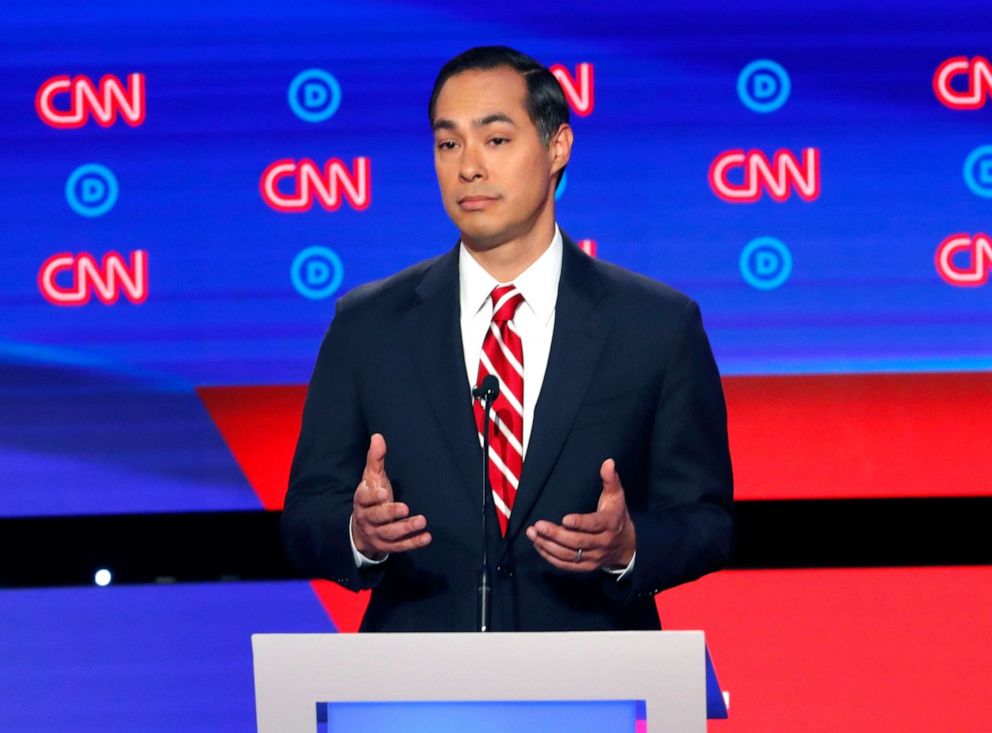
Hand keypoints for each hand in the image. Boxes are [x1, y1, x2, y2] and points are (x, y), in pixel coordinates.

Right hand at [351, 433, 430, 559]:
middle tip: (405, 508)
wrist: (361, 530)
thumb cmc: (371, 498)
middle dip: (390, 513)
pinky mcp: (387, 546)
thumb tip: (378, 436)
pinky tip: (426, 537)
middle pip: (377, 517)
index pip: (364, 499)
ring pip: (390, 533)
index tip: (384, 493)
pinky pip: (400, 546)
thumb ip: (375, 459)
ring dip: (405, 528)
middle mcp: (367, 518)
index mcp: (362, 501)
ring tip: (421, 521)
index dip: (373, 497)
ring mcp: (377, 534)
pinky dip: (413, 543)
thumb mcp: (371, 478)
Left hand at [525, 458, 635, 571]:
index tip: (564, 519)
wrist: (627, 546)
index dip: (580, 523)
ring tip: (532, 534)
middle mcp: (602, 543)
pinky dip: (550, 557)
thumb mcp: (617, 497)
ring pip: (569, 555)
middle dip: (556, 534)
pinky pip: (566, 565)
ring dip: (548, 546)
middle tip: (538, 525)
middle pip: (578, 542)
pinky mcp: (586, 566)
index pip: (595, 525)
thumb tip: (608, 462)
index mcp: (610, 524)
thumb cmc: (616, 516)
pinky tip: (538, 545)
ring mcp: (594, 557)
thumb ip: (611, 480)